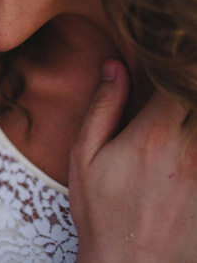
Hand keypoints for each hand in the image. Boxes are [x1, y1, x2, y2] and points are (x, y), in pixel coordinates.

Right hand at [69, 60, 196, 261]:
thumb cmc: (100, 210)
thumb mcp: (85, 156)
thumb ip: (103, 107)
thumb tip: (114, 65)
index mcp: (154, 134)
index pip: (181, 81)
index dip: (178, 66)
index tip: (169, 60)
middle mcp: (190, 149)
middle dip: (187, 85)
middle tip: (173, 88)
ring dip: (192, 117)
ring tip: (175, 124)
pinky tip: (182, 150)